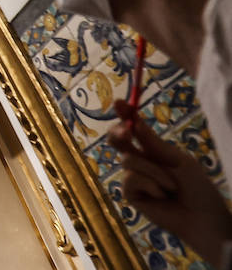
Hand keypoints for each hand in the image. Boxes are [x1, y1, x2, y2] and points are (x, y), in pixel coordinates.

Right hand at [108, 99, 231, 261]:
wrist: (202, 217)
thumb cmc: (198, 188)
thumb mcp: (178, 160)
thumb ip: (154, 144)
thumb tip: (135, 122)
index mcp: (153, 151)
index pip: (134, 129)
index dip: (125, 115)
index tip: (119, 103)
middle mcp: (141, 162)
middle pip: (118, 140)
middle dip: (118, 133)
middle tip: (125, 131)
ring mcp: (134, 178)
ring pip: (128, 161)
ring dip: (153, 172)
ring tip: (172, 186)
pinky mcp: (131, 194)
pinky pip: (131, 179)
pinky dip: (150, 185)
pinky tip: (162, 196)